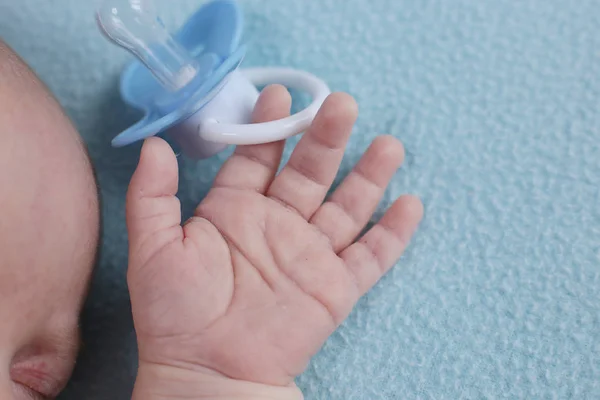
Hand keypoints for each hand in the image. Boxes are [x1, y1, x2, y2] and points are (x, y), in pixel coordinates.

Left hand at [125, 86, 422, 397]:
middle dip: (325, 138)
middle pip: (309, 172)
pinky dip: (393, 233)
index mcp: (235, 211)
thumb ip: (153, 194)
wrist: (207, 372)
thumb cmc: (175, 314)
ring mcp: (310, 255)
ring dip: (369, 176)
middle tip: (340, 104)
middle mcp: (277, 226)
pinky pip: (372, 256)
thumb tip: (155, 145)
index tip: (279, 93)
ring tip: (388, 144)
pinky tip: (410, 204)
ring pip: (348, 206)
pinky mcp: (336, 287)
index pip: (257, 158)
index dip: (269, 127)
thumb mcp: (153, 247)